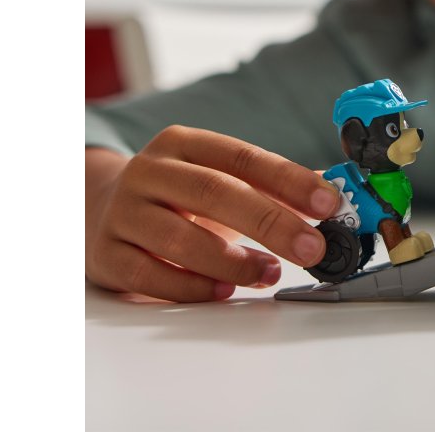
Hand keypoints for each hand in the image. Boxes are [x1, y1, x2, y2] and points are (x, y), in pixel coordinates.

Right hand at [85, 126, 339, 301]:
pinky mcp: (106, 255)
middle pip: (214, 192)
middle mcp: (149, 171)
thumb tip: (333, 196)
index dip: (289, 179)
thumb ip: (271, 186)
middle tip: (312, 247)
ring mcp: (123, 213)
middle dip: (271, 222)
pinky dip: (193, 287)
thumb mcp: (219, 178)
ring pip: (181, 238)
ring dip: (235, 261)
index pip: (242, 157)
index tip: (328, 202)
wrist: (101, 209)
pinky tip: (225, 291)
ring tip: (271, 273)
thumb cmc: (177, 196)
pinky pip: (151, 276)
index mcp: (183, 143)